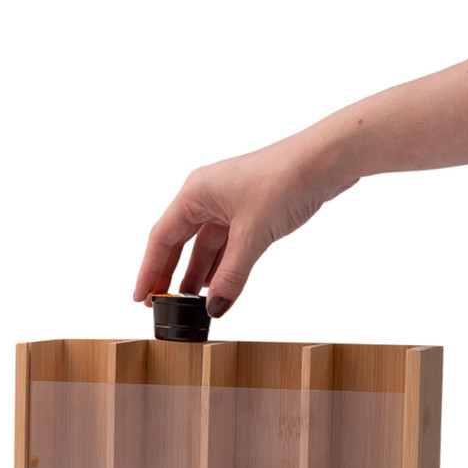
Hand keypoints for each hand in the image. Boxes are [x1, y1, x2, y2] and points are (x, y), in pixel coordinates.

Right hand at [133, 138, 357, 316]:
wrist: (327, 158)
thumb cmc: (285, 180)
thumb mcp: (252, 236)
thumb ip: (230, 276)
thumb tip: (214, 308)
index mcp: (195, 193)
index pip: (161, 239)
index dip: (149, 271)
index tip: (140, 297)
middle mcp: (206, 196)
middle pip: (178, 243)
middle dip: (169, 275)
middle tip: (160, 304)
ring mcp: (228, 203)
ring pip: (204, 246)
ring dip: (196, 274)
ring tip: (188, 303)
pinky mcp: (249, 210)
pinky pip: (226, 245)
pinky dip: (221, 266)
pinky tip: (217, 286)